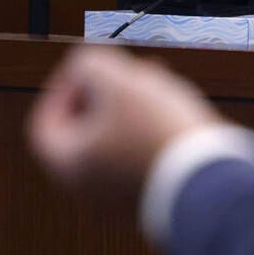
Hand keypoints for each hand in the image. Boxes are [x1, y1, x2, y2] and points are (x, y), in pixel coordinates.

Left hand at [27, 43, 223, 203]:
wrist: (207, 178)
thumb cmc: (159, 134)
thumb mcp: (119, 82)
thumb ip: (90, 64)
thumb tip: (84, 62)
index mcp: (68, 163)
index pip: (45, 120)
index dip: (63, 86)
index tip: (87, 68)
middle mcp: (87, 184)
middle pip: (83, 128)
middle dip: (105, 92)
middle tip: (126, 72)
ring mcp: (119, 192)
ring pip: (115, 139)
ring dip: (130, 106)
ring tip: (156, 83)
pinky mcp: (150, 191)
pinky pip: (140, 153)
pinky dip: (149, 127)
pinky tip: (172, 109)